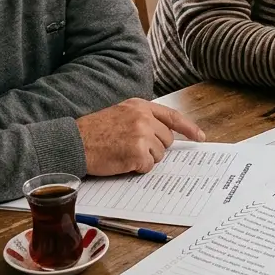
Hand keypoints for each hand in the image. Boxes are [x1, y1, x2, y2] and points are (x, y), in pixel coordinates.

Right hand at [76, 98, 205, 175]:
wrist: (74, 142)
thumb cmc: (94, 131)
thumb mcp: (120, 114)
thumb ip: (143, 119)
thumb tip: (164, 135)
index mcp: (140, 106)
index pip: (172, 116)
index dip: (189, 128)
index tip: (200, 137)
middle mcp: (143, 117)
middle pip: (167, 139)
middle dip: (155, 148)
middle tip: (133, 148)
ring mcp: (141, 134)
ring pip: (159, 154)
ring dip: (145, 159)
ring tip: (123, 153)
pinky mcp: (137, 152)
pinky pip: (147, 166)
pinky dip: (136, 168)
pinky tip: (121, 161)